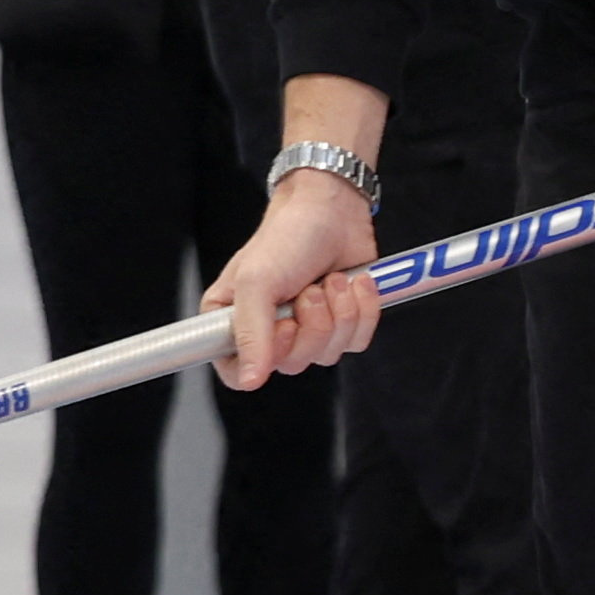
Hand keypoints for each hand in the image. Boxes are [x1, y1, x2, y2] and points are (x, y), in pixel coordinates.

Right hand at [205, 169, 382, 387]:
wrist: (334, 212)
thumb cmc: (286, 240)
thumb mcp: (257, 282)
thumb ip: (251, 333)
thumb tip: (250, 381)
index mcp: (232, 320)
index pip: (236, 374)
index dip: (262, 362)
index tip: (282, 328)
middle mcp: (267, 330)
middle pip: (293, 365)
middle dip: (312, 325)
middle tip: (310, 290)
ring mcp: (307, 329)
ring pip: (329, 355)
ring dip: (339, 314)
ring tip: (331, 280)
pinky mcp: (342, 324)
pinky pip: (357, 341)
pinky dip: (362, 312)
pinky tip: (354, 284)